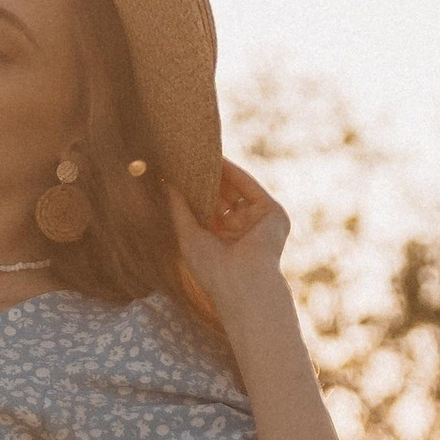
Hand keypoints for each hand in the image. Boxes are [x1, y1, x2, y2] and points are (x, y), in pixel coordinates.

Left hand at [172, 158, 291, 321]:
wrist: (242, 283)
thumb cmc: (212, 269)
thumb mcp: (188, 234)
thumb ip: (178, 208)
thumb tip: (166, 183)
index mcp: (226, 242)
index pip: (211, 211)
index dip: (196, 194)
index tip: (179, 174)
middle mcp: (244, 232)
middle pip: (225, 198)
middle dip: (207, 180)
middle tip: (188, 160)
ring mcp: (259, 223)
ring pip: (238, 190)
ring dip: (221, 174)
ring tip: (200, 156)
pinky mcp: (273, 214)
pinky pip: (251, 188)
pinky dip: (235, 174)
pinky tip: (219, 161)